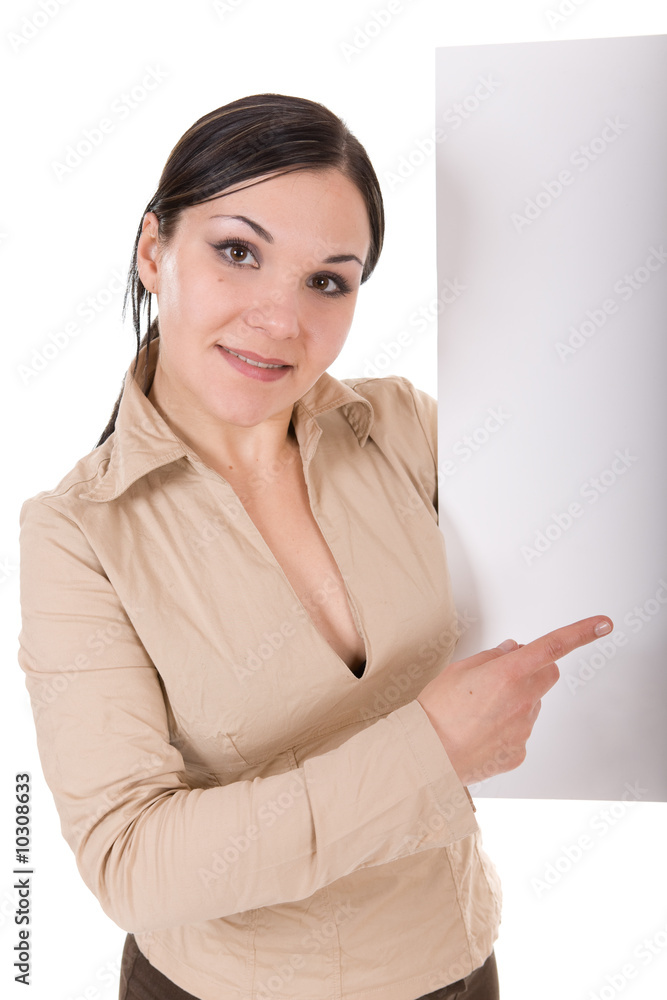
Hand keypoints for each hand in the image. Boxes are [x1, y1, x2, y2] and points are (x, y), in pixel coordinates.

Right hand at [416, 615, 613, 785]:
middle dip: (534, 669)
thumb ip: (491, 657)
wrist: (426, 756)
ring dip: (517, 700)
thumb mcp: (458, 670)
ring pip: (532, 704)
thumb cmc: (435, 711)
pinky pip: (521, 731)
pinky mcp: (518, 751)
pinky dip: (507, 728)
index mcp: (507, 674)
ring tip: (479, 711)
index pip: (553, 646)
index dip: (581, 632)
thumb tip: (511, 651)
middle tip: (504, 675)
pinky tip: (480, 732)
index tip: (603, 625)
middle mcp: (522, 700)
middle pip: (548, 674)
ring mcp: (523, 729)